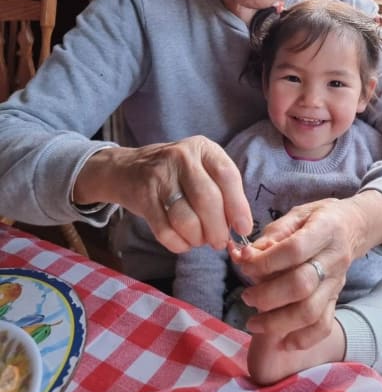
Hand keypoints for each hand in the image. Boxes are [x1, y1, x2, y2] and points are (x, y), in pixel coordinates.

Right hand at [73, 136, 252, 252]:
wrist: (126, 169)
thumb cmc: (175, 172)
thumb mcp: (200, 167)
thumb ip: (221, 189)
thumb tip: (240, 225)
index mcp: (203, 148)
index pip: (227, 175)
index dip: (238, 205)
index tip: (244, 228)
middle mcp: (182, 157)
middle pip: (207, 199)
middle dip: (217, 228)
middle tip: (219, 241)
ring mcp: (160, 176)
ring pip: (186, 218)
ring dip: (197, 238)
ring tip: (200, 240)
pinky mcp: (143, 197)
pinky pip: (165, 230)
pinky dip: (178, 244)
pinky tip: (183, 243)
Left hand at [236, 191, 381, 349]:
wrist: (352, 226)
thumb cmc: (317, 218)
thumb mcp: (295, 215)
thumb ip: (271, 235)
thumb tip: (244, 255)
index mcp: (324, 230)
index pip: (294, 250)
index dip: (266, 261)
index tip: (245, 265)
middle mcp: (334, 258)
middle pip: (301, 285)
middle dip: (267, 295)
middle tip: (246, 296)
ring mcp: (337, 282)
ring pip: (310, 311)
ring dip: (278, 322)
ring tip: (254, 322)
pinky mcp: (336, 299)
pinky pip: (323, 326)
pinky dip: (303, 339)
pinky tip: (282, 342)